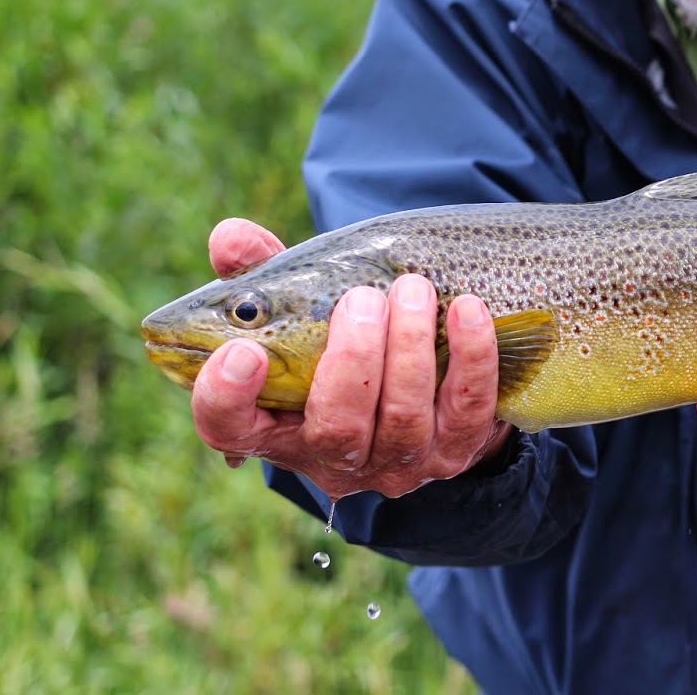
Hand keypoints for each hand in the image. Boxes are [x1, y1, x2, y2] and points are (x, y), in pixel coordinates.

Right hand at [189, 218, 512, 498]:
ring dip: (409, 348)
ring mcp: (398, 461)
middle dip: (352, 358)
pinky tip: (468, 310)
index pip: (229, 428)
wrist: (429, 385)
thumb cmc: (343, 338)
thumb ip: (261, 273)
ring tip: (413, 288)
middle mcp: (333, 456)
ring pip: (403, 419)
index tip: (245, 350)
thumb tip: (230, 235)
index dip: (227, 397)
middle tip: (361, 297)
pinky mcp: (456, 449)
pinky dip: (470, 357)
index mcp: (276, 424)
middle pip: (336, 426)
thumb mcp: (299, 307)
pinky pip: (468, 410)